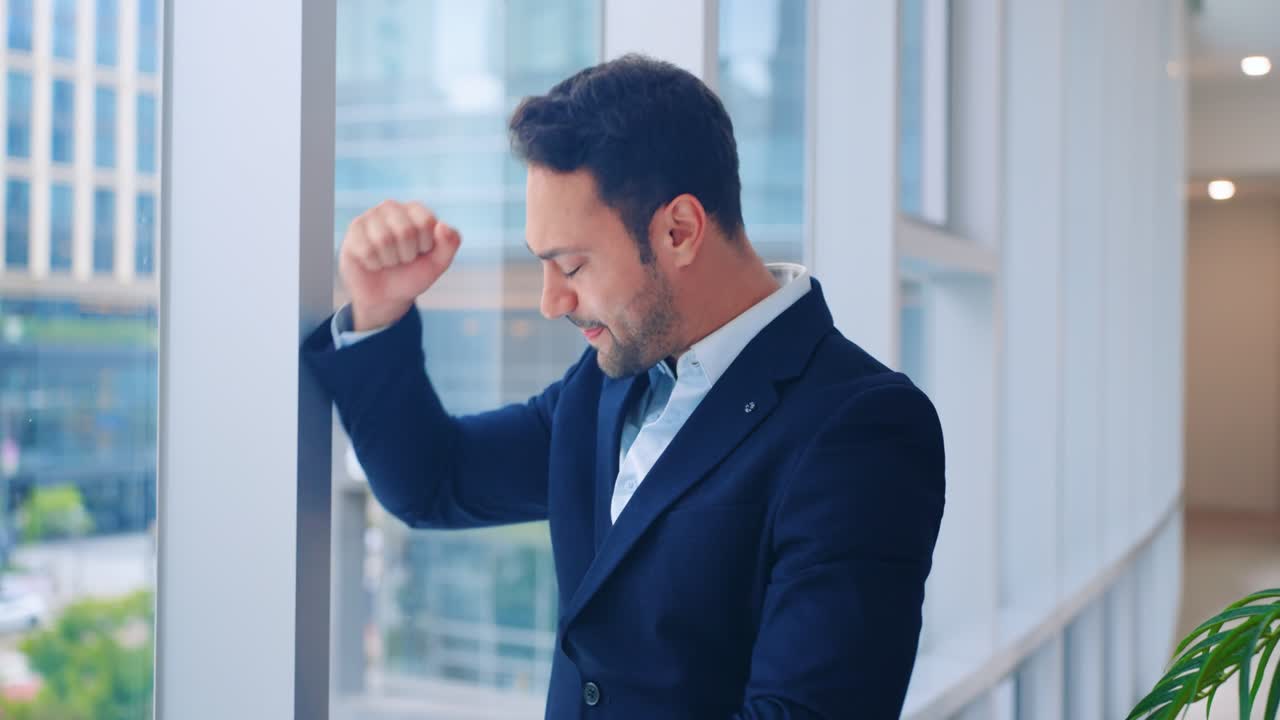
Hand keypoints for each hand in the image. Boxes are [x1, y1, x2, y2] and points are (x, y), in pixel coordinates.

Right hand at [338, 200, 461, 330]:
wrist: (386, 296)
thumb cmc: (412, 274)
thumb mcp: (438, 263)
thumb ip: (450, 244)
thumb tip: (442, 226)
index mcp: (416, 210)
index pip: (427, 222)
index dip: (426, 245)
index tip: (422, 252)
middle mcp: (392, 207)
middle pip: (405, 231)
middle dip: (407, 255)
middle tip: (403, 259)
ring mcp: (370, 217)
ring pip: (384, 240)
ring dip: (390, 260)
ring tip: (388, 261)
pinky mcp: (353, 230)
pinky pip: (367, 250)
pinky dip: (374, 264)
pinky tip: (373, 262)